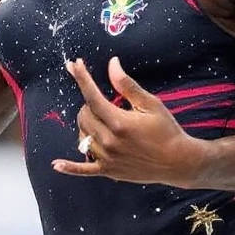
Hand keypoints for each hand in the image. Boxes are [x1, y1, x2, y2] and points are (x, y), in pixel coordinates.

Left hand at [52, 57, 197, 184]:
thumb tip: (112, 64)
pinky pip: (83, 169)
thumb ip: (127, 85)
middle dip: (89, 103)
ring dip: (86, 124)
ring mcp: (107, 158)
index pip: (92, 96)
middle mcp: (109, 141)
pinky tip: (56, 165)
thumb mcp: (150, 103)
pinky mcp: (108, 171)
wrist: (178, 162)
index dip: (82, 78)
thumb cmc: (167, 130)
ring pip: (82, 136)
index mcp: (119, 122)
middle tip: (106, 102)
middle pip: (83, 115)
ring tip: (102, 122)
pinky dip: (70, 167)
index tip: (74, 64)